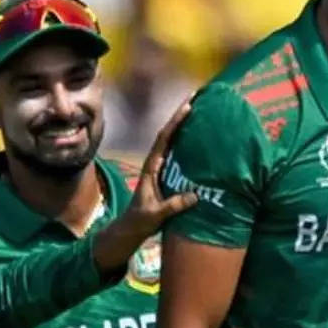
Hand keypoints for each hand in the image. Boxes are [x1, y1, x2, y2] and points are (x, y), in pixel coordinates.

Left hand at [93, 97, 197, 269]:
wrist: (130, 228)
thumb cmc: (140, 221)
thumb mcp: (156, 214)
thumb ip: (173, 205)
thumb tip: (195, 195)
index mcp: (151, 168)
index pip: (163, 139)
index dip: (175, 123)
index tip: (187, 107)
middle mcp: (155, 163)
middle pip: (168, 134)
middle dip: (179, 116)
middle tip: (194, 98)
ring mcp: (160, 168)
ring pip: (172, 142)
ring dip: (182, 126)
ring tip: (197, 110)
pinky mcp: (165, 175)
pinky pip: (177, 154)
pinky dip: (185, 143)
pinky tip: (197, 138)